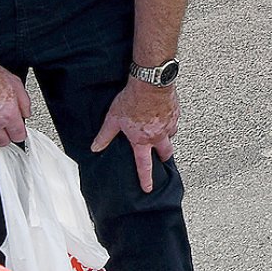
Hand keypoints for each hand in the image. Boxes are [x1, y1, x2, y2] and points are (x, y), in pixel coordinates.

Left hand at [92, 78, 178, 192]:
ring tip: (161, 133)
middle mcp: (159, 135)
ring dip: (167, 137)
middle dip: (164, 157)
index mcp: (143, 140)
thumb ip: (105, 135)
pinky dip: (169, 121)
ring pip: (171, 135)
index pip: (144, 165)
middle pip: (166, 152)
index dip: (146, 178)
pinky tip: (164, 115)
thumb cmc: (134, 99)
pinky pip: (174, 121)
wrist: (151, 82)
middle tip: (162, 158)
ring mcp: (169, 123)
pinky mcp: (175, 111)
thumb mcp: (113, 119)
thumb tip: (96, 146)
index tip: (148, 187)